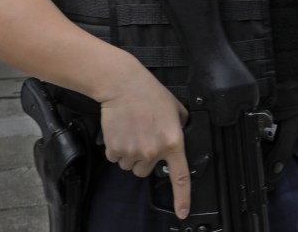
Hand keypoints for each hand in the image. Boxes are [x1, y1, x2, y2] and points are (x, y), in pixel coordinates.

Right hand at [99, 67, 191, 218]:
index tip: (183, 212)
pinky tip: (122, 132)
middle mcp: (153, 151)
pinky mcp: (115, 150)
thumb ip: (180, 128)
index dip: (182, 197)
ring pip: (131, 166)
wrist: (123, 86)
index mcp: (173, 141)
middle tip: (146, 135)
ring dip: (132, 154)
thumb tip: (179, 139)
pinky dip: (118, 149)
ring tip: (134, 131)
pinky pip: (116, 159)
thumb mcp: (177, 110)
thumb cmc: (150, 94)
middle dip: (146, 157)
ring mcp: (133, 152)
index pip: (180, 176)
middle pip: (147, 170)